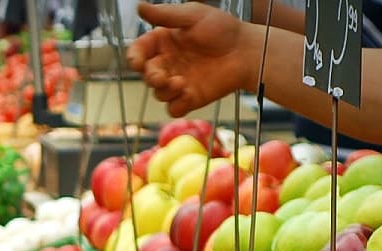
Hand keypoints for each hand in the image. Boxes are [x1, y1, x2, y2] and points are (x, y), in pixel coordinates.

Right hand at [129, 2, 250, 116]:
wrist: (247, 51)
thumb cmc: (222, 28)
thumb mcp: (192, 15)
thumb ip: (165, 14)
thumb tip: (139, 6)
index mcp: (164, 42)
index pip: (139, 52)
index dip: (134, 58)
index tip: (137, 62)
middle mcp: (168, 63)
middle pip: (146, 76)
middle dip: (150, 77)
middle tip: (161, 77)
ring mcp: (178, 82)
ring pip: (158, 93)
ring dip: (164, 91)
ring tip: (181, 83)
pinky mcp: (190, 98)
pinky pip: (174, 108)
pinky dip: (176, 105)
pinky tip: (188, 94)